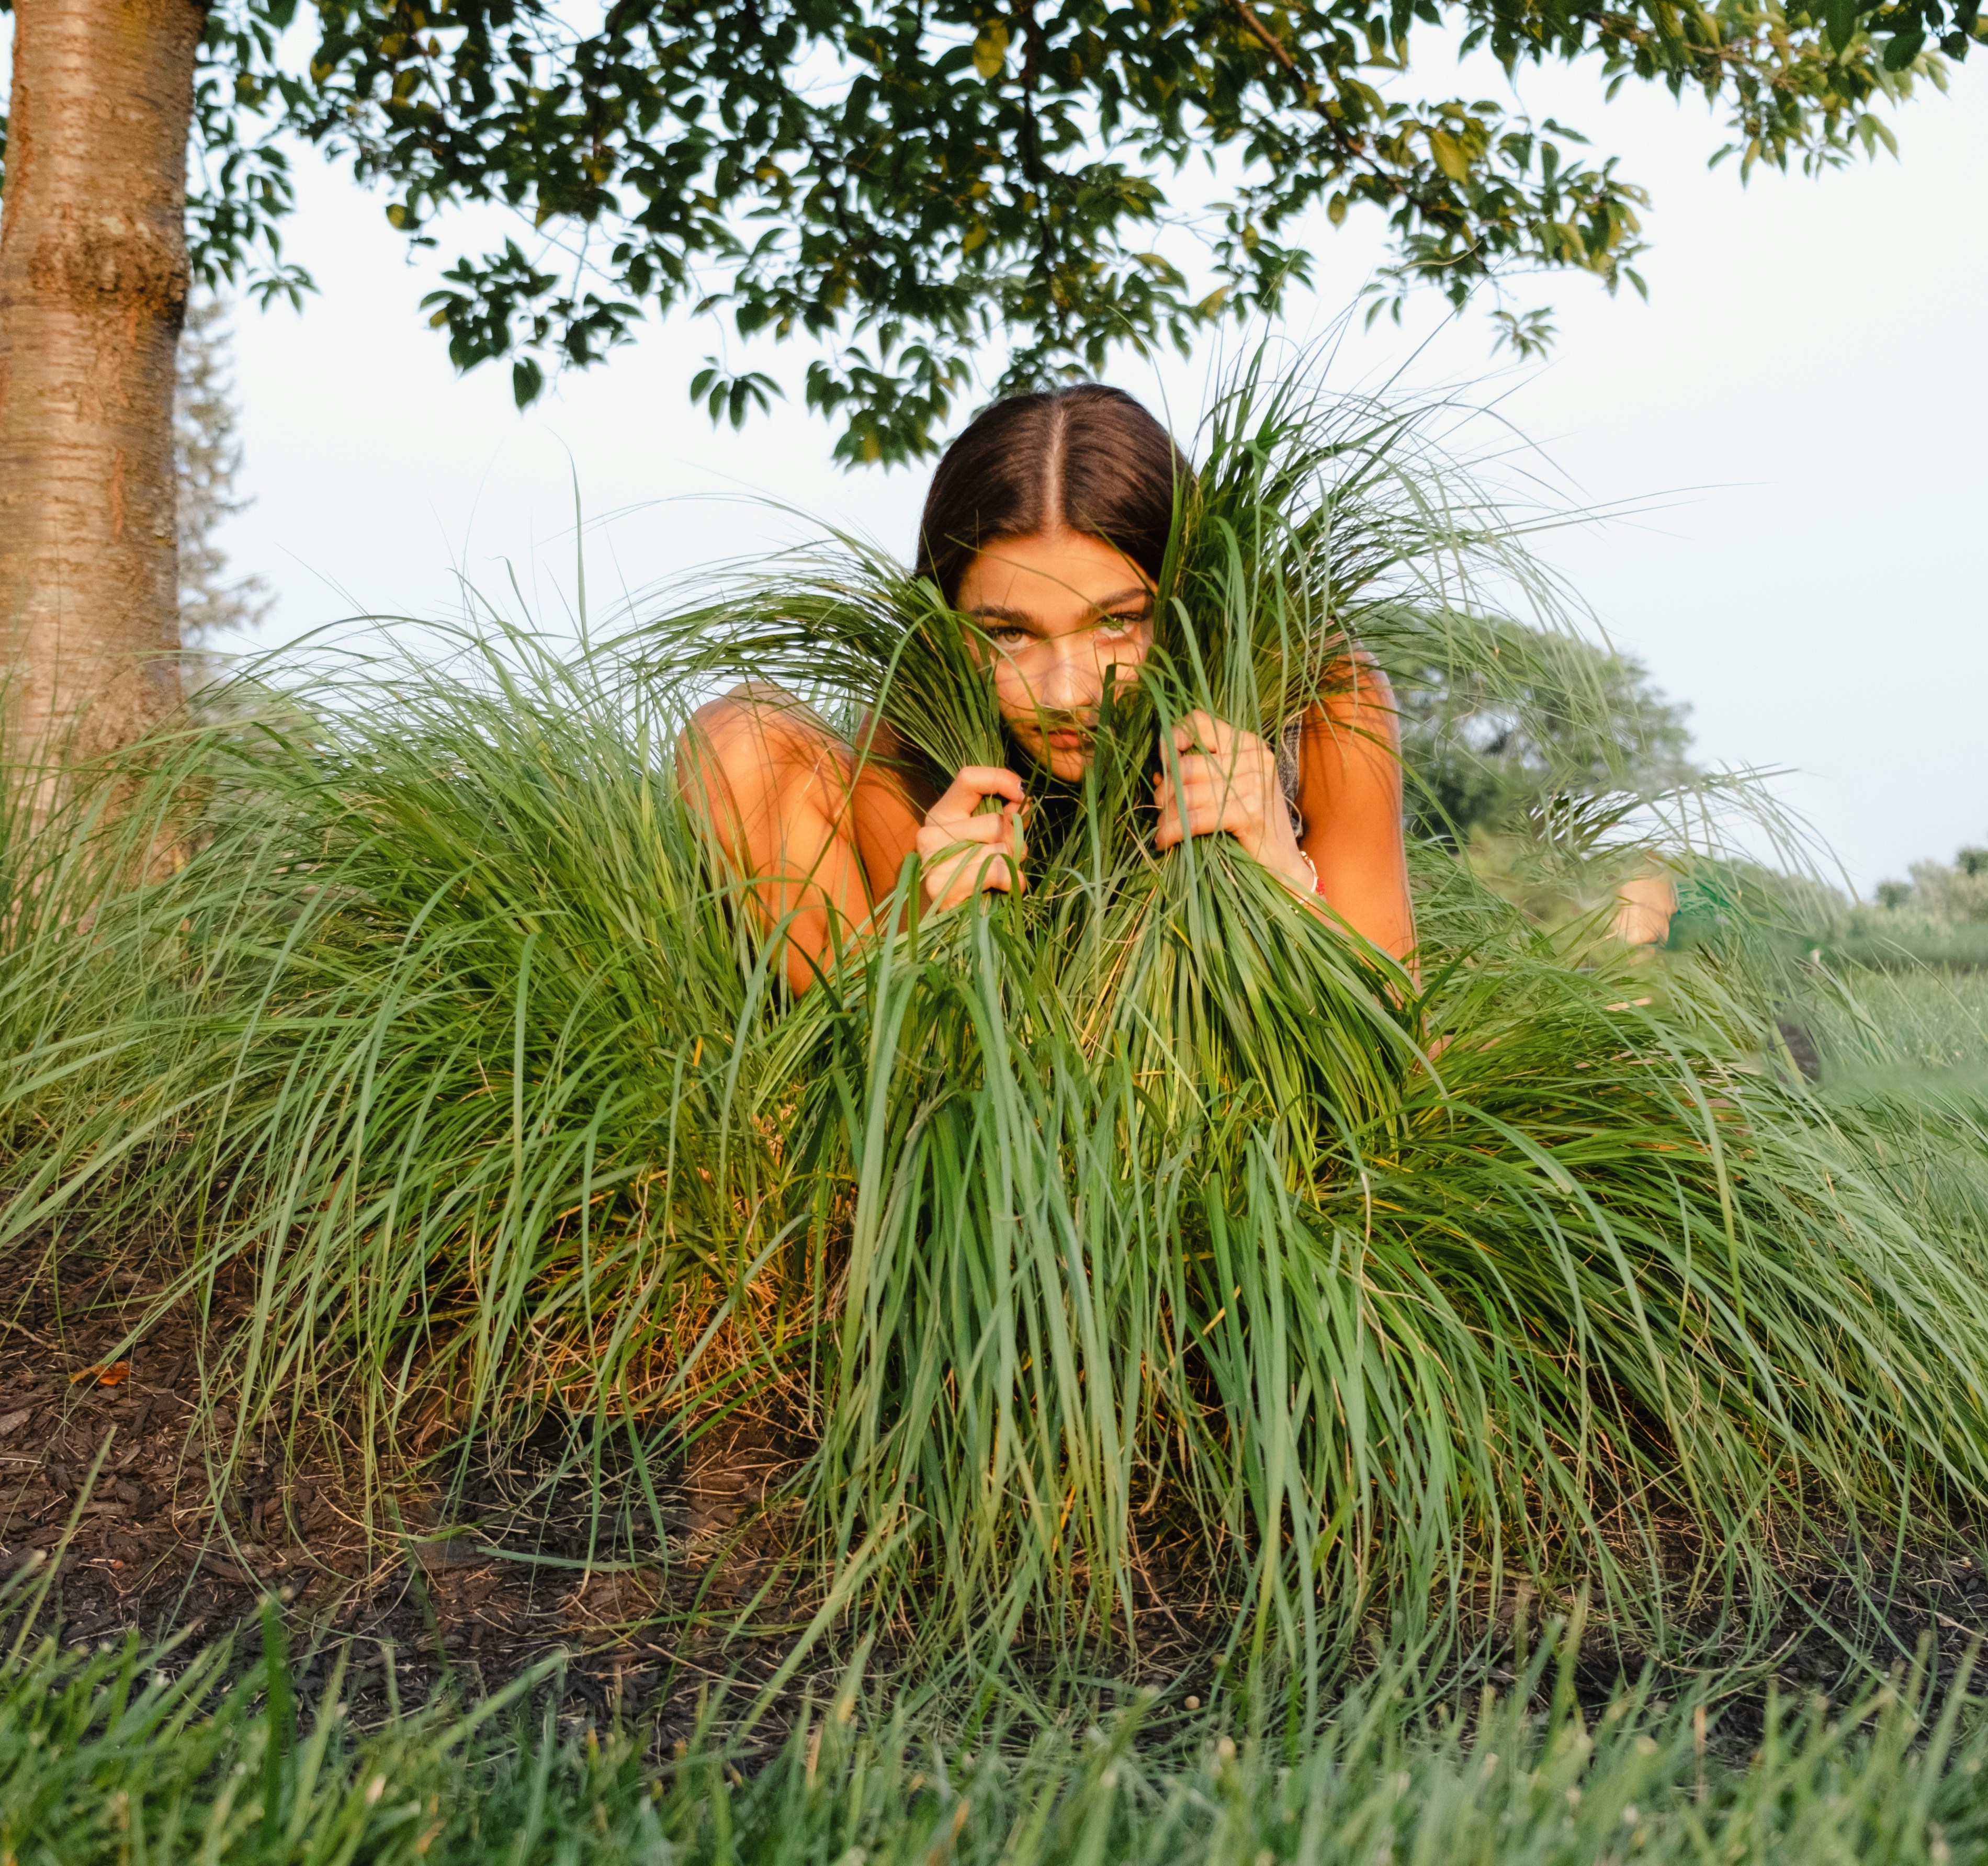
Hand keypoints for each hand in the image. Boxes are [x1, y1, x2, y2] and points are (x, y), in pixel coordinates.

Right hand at [916, 766, 1028, 908]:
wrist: (954, 923)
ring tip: (1003, 876)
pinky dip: (1010, 880)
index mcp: (942, 814)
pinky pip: (995, 870)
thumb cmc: (976, 877)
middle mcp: (930, 833)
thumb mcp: (990, 840)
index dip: (1000, 779)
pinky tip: (1003, 888)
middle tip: (1011, 856)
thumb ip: (1005, 817)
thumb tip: (1023, 798)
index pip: (968, 779)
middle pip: (994, 821)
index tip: (1022, 793)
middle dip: (1015, 840)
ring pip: (998, 847)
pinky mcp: (942, 885)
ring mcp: (933, 859)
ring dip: (1013, 863)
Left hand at [1154, 711, 1312, 892]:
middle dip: (1165, 790)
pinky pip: (1194, 818)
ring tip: (1162, 827)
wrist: (1283, 865)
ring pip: (1187, 793)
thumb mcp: (1229, 791)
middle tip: (1160, 808)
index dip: (1173, 738)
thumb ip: (1199, 775)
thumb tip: (1158, 774)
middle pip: (1186, 764)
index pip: (1200, 722)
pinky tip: (1164, 841)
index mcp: (1247, 743)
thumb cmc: (1251, 826)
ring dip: (1166, 814)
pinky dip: (1173, 831)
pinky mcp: (1249, 812)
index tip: (1162, 762)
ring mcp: (1254, 783)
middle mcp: (1253, 757)